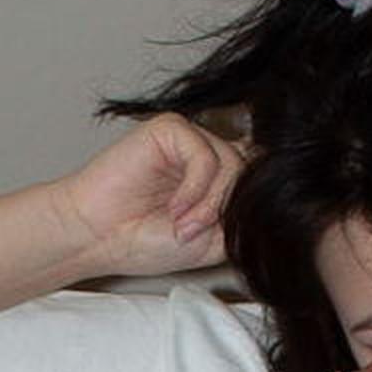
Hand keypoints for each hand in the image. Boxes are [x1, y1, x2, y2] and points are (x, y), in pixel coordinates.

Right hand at [49, 114, 245, 278]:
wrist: (99, 238)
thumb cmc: (146, 241)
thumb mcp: (212, 241)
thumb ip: (241, 217)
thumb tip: (271, 197)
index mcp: (218, 176)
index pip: (257, 174)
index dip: (252, 200)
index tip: (229, 231)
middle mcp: (207, 153)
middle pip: (249, 170)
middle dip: (226, 209)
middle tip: (192, 234)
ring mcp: (189, 139)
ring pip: (231, 163)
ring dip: (209, 204)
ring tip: (180, 226)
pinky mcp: (170, 129)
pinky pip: (205, 154)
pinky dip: (195, 188)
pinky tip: (174, 208)